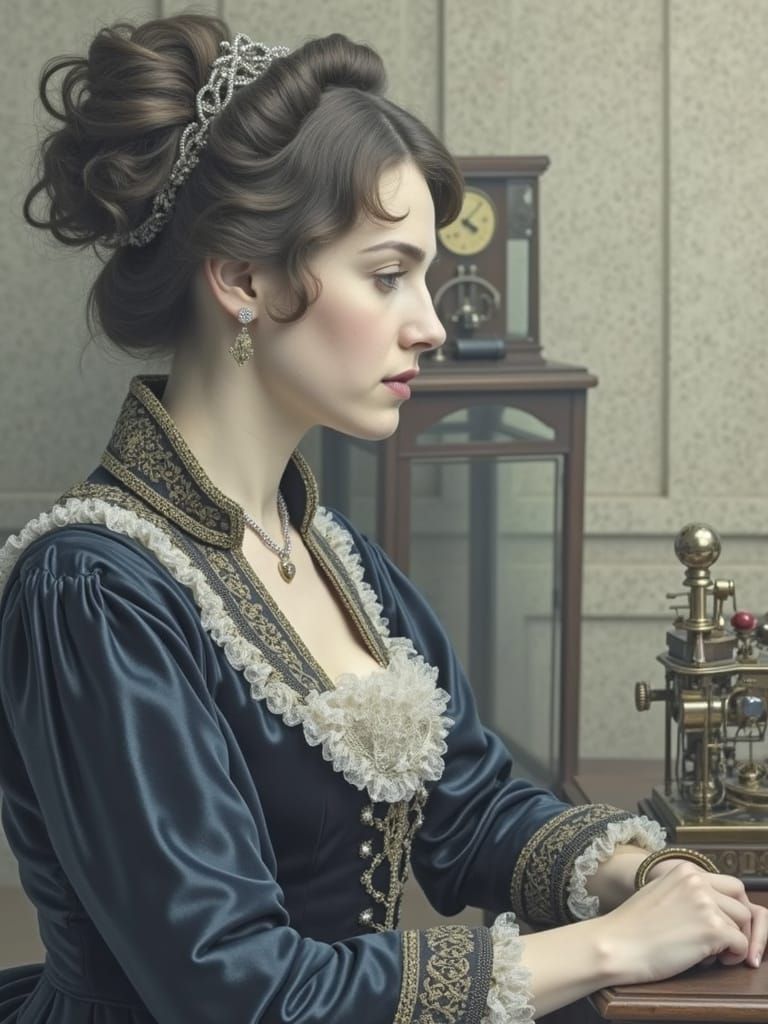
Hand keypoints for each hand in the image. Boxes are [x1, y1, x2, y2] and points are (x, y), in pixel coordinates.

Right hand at [598, 861, 767, 984]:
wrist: (616, 944)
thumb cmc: (633, 927)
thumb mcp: (660, 893)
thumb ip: (686, 893)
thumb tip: (713, 907)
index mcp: (685, 870)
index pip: (731, 885)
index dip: (731, 909)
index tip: (723, 925)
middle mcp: (698, 881)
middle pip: (741, 904)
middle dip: (737, 925)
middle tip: (720, 943)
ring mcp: (706, 904)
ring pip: (743, 924)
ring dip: (732, 941)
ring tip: (709, 952)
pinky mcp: (712, 929)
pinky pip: (741, 944)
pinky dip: (732, 956)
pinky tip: (708, 959)